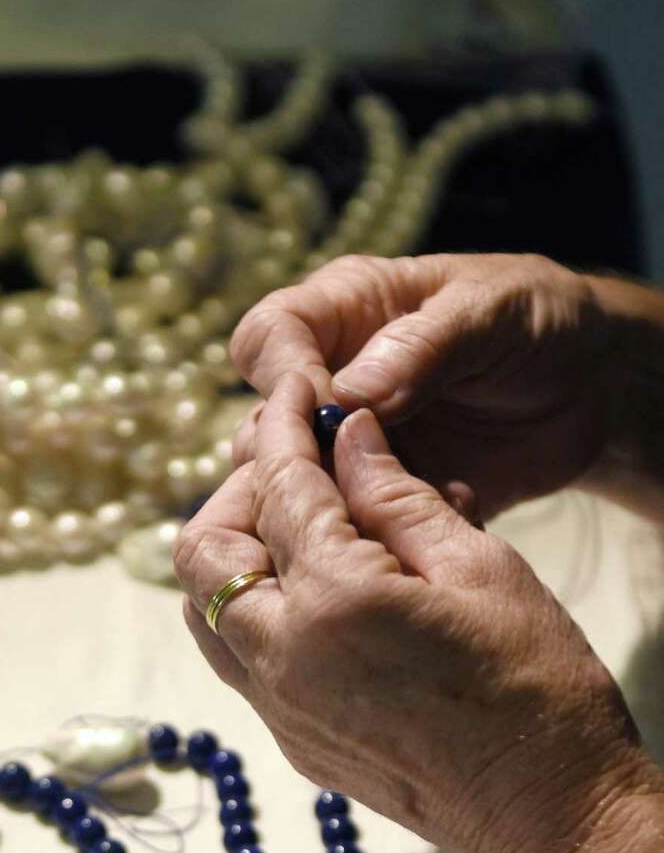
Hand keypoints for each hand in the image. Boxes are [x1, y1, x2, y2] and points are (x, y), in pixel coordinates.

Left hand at [173, 373, 649, 852]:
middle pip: (203, 553)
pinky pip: (238, 661)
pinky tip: (317, 595)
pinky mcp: (291, 742)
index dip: (281, 428)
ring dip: (235, 558)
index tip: (293, 393)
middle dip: (237, 496)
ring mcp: (277, 709)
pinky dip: (253, 612)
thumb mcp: (480, 567)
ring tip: (301, 530)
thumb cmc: (535, 685)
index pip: (278, 488)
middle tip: (295, 470)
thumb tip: (348, 434)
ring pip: (206, 613)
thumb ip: (397, 497)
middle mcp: (281, 659)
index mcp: (333, 602)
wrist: (547, 813)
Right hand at [227, 253, 611, 522]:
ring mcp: (347, 447)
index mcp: (343, 314)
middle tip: (349, 479)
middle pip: (262, 427)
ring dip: (324, 511)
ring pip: (289, 490)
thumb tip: (350, 394)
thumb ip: (422, 346)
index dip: (282, 378)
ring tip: (379, 513)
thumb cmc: (537, 322)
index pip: (268, 340)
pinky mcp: (376, 498)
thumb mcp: (491, 312)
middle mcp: (329, 381)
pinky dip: (373, 541)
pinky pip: (346, 532)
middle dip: (292, 462)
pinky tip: (417, 532)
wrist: (590, 388)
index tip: (326, 412)